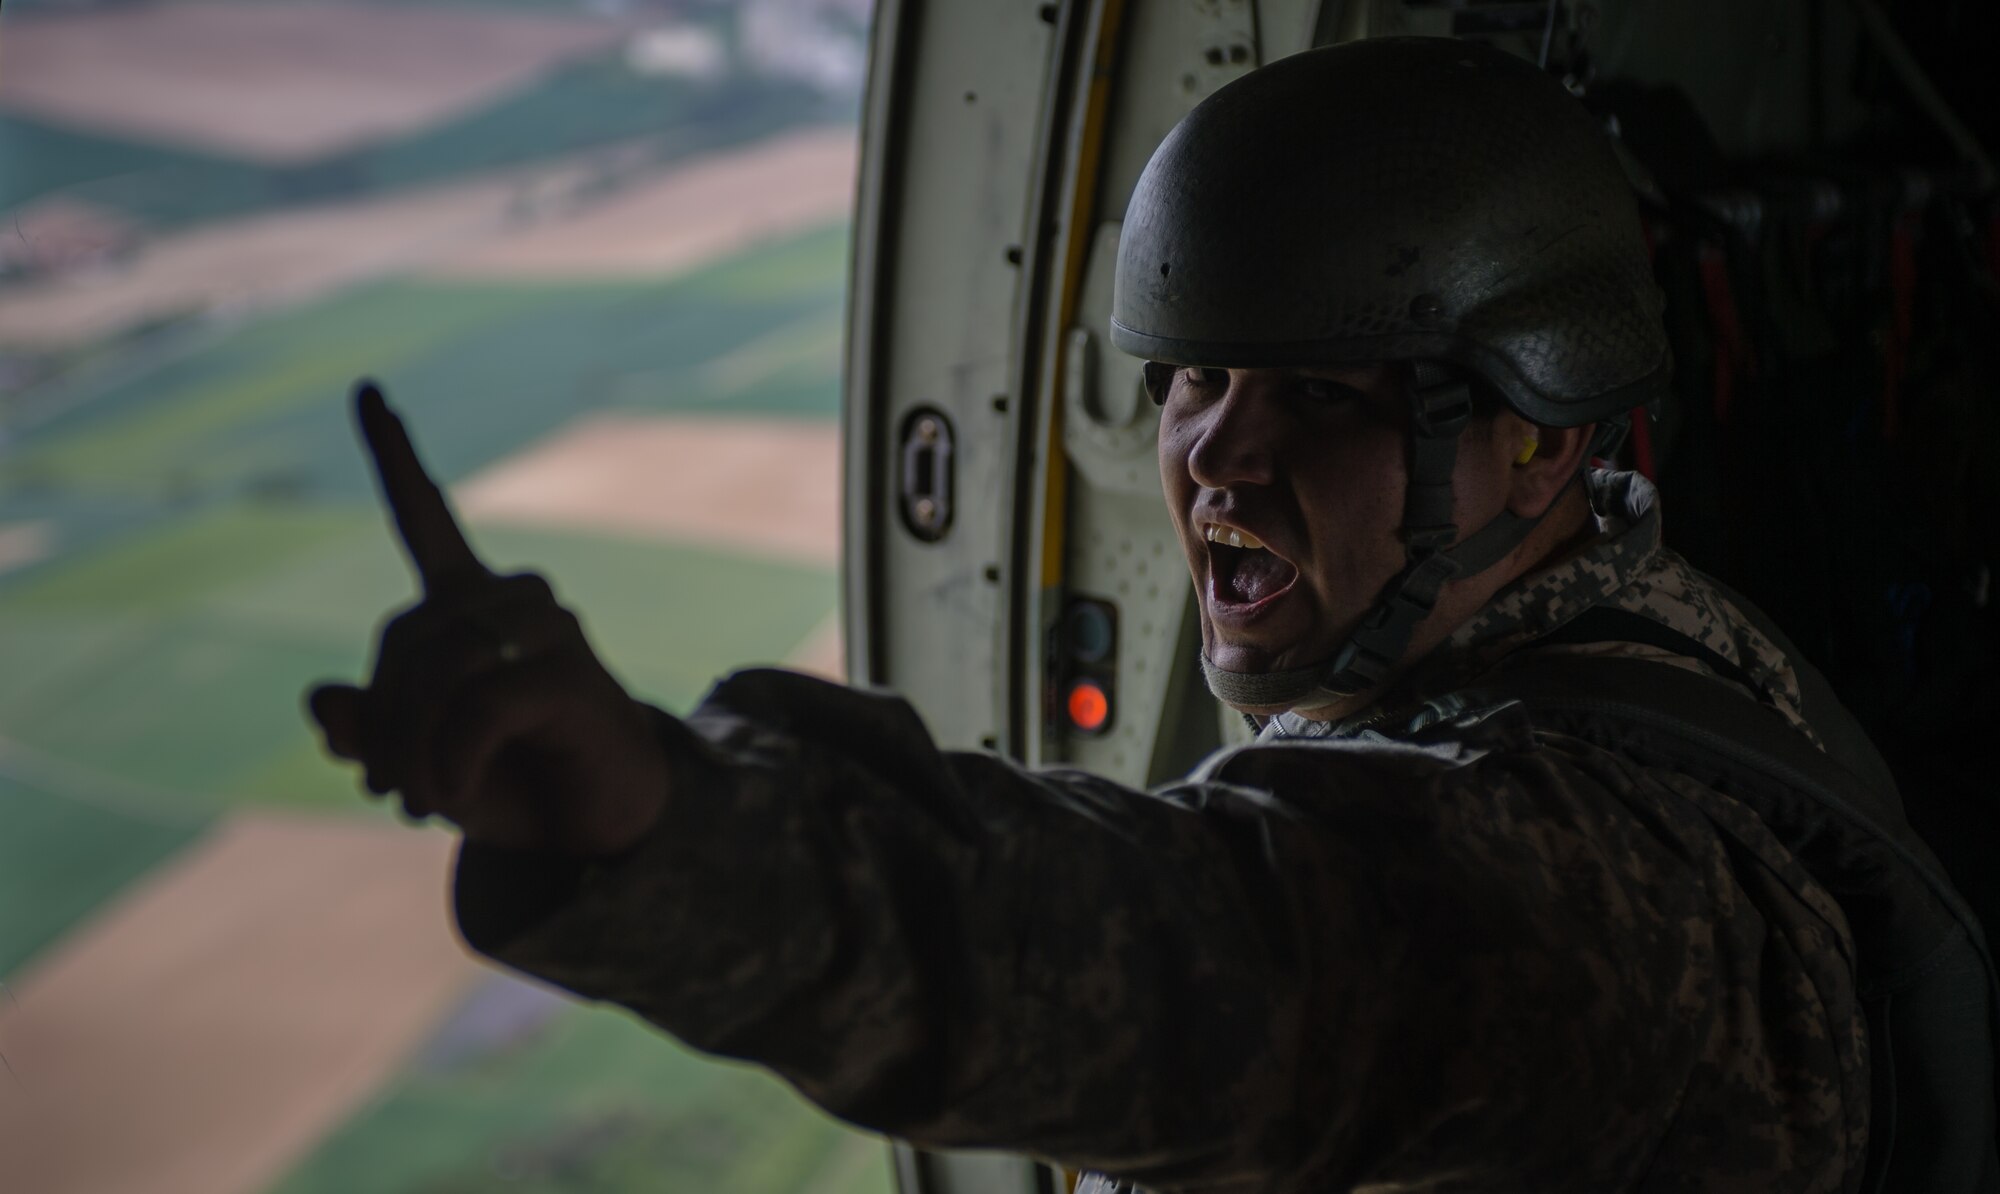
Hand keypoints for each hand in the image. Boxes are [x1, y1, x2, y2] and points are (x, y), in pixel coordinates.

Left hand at [306, 381, 670, 856]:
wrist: (595, 829)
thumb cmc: (510, 783)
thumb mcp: (419, 764)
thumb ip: (368, 732)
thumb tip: (320, 702)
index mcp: (469, 606)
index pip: (425, 517)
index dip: (396, 458)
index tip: (369, 391)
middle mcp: (513, 601)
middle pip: (406, 637)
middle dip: (382, 722)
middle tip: (385, 794)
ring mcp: (551, 631)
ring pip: (441, 667)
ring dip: (411, 748)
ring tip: (421, 804)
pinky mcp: (575, 675)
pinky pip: (480, 706)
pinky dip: (449, 761)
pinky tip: (453, 796)